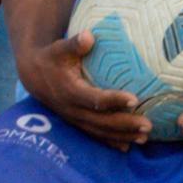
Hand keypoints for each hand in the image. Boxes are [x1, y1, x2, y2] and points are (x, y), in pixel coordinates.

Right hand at [24, 28, 150, 145]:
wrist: (34, 76)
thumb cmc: (52, 58)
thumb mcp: (60, 48)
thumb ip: (74, 43)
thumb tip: (89, 36)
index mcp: (70, 91)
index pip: (94, 99)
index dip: (114, 100)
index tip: (135, 99)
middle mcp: (72, 109)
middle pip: (101, 121)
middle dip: (125, 125)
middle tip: (148, 125)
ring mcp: (74, 119)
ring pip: (100, 131)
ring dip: (122, 136)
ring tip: (144, 138)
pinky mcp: (76, 123)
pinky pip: (95, 135)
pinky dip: (111, 142)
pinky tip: (127, 146)